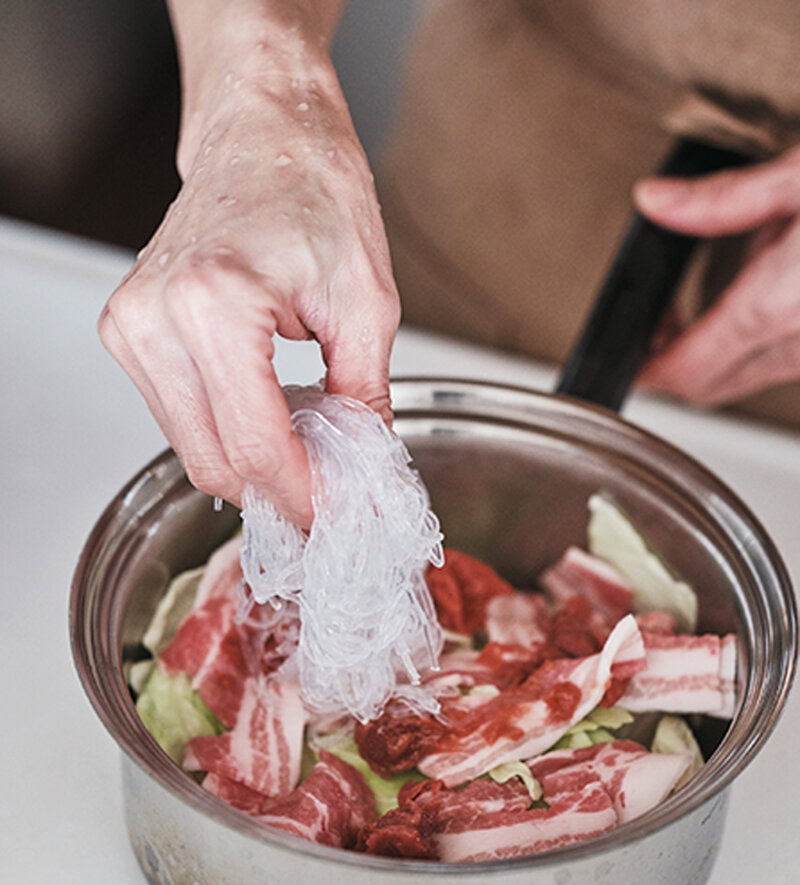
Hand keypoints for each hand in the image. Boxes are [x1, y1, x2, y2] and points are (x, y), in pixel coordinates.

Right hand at [99, 46, 399, 525]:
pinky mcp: (129, 333)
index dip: (301, 497)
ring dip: (253, 467)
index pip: (253, 447)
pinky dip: (228, 433)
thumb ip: (363, 398)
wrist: (261, 132)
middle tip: (332, 494)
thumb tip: (361, 472)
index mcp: (214, 304)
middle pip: (214, 463)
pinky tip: (270, 414)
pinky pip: (180, 419)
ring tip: (307, 446)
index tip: (339, 517)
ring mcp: (132, 327)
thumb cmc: (312, 187)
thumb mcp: (366, 300)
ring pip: (193, 450)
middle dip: (279, 493)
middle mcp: (156, 318)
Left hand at [634, 146, 799, 406]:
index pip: (687, 370)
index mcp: (777, 305)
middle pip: (711, 386)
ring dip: (719, 352)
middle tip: (654, 332)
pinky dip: (761, 340)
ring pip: (749, 377)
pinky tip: (773, 290)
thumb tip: (656, 202)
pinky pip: (786, 362)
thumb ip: (721, 201)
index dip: (647, 373)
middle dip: (674, 367)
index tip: (626, 360)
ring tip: (715, 295)